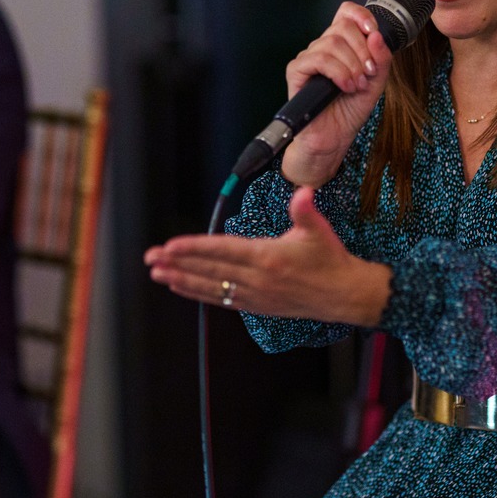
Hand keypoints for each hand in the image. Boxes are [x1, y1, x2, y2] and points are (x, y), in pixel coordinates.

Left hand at [144, 186, 391, 326]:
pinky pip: (220, 299)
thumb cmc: (330, 260)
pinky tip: (180, 287)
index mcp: (268, 258)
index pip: (223, 251)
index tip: (171, 245)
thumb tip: (303, 192)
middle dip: (178, 263)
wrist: (345, 295)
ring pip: (210, 287)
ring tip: (157, 273)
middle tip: (151, 258)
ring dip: (182, 280)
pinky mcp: (256, 305)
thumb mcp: (319, 231)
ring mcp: (255, 295)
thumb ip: (306, 210)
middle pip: (210, 270)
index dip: (195, 248)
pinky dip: (198, 292)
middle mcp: (257, 279)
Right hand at [280, 1, 393, 187]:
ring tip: (357, 86)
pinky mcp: (296, 71)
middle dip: (362, 51)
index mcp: (342, 45)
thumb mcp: (376, 82)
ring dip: (352, 66)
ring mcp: (309, 58)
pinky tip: (344, 87)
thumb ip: (381, 59)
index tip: (374, 33)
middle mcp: (323, 47)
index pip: (346, 12)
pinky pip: (318, 59)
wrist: (334, 138)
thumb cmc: (350, 110)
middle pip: (343, 26)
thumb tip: (376, 35)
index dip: (361, 16)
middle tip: (368, 74)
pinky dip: (338, 72)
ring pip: (332, 43)